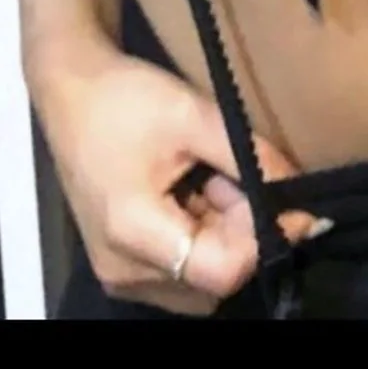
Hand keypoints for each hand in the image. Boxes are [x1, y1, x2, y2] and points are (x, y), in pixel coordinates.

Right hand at [32, 36, 319, 313]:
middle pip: (212, 278)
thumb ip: (251, 157)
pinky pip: (177, 270)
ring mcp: (118, 273)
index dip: (263, 236)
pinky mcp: (118, 264)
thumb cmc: (123, 98)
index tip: (288, 199)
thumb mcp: (194, 115)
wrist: (68, 89)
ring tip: (210, 178)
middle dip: (241, 231)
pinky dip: (198, 237)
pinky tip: (192, 191)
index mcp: (135, 234)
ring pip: (199, 279)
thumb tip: (299, 191)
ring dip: (221, 235)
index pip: (222, 269)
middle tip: (236, 176)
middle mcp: (124, 271)